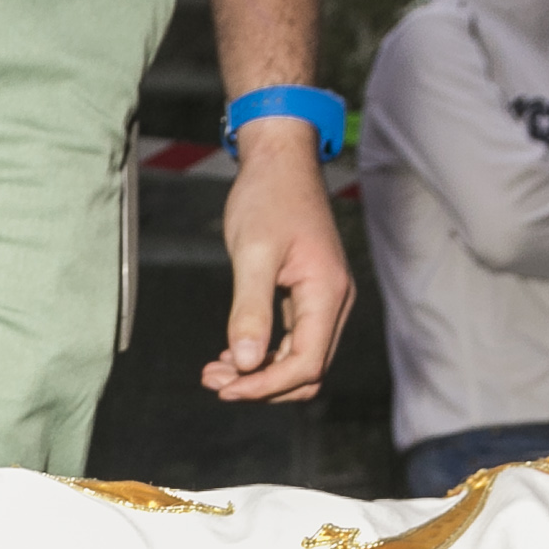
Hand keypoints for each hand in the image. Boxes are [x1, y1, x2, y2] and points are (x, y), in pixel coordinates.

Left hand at [200, 125, 353, 401]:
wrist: (280, 160)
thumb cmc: (268, 197)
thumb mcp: (253, 253)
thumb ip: (250, 311)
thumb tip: (246, 363)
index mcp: (327, 293)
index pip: (305, 365)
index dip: (265, 385)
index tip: (225, 387)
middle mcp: (334, 302)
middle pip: (306, 371)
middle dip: (260, 384)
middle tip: (214, 381)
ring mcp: (324, 300)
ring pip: (299, 360)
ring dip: (259, 373)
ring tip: (215, 371)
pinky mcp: (309, 296)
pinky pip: (292, 341)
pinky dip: (263, 354)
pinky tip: (230, 354)